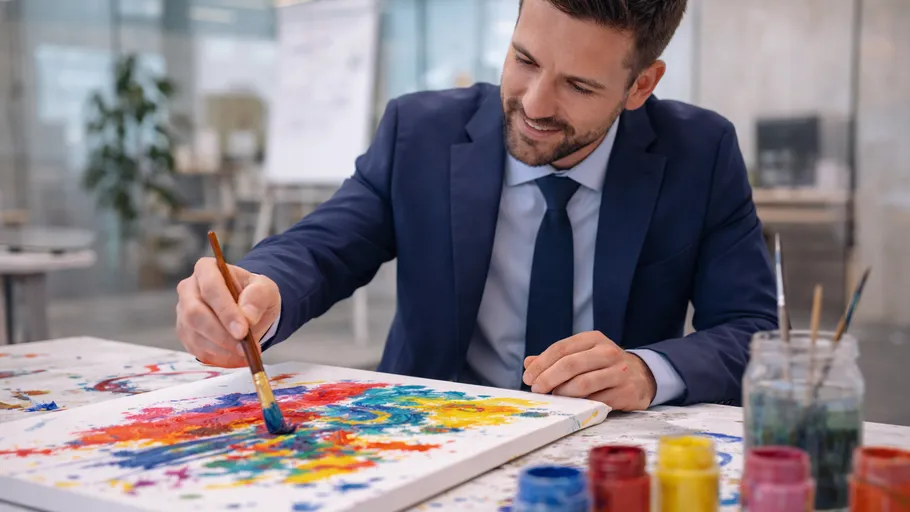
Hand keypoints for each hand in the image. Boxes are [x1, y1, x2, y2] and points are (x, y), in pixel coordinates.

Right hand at [176, 257, 280, 367]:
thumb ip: (258, 297)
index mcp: (206, 269)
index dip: (226, 312)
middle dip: (221, 335)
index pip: (211, 289)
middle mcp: (188, 289)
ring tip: (245, 354)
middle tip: (244, 348)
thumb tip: (247, 318)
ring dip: (222, 349)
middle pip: (195, 314)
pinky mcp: (186, 333)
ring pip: (195, 335)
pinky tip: (235, 357)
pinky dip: (218, 358)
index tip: (243, 331)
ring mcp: (183, 312)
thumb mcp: (265, 289)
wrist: (248, 306)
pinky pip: (197, 349)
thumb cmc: (253, 294)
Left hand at [522, 331, 656, 410]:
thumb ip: (556, 358)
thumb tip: (528, 363)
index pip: (561, 348)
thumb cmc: (603, 365)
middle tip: (536, 388)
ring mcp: (619, 372)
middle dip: (548, 378)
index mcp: (593, 339)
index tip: (528, 376)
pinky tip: (572, 406)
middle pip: (570, 365)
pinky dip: (580, 404)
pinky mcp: (626, 392)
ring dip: (562, 392)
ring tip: (553, 397)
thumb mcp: (582, 354)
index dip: (541, 363)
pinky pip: (596, 401)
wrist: (641, 376)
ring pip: (582, 384)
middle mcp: (608, 352)